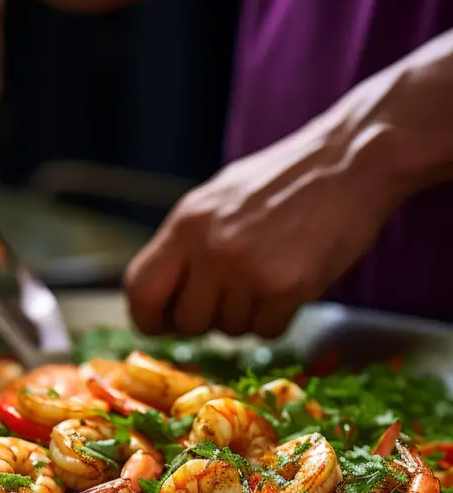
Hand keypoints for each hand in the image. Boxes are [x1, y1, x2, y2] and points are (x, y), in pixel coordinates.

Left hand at [125, 111, 398, 337]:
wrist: (351, 161)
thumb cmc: (285, 179)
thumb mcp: (218, 199)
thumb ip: (187, 244)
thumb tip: (162, 294)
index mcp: (186, 224)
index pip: (141, 290)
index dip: (149, 317)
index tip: (164, 323)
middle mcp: (211, 250)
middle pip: (187, 322)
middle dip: (207, 319)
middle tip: (233, 295)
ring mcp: (248, 271)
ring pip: (230, 330)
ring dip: (247, 315)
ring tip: (269, 274)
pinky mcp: (286, 289)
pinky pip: (267, 331)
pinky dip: (278, 318)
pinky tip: (291, 284)